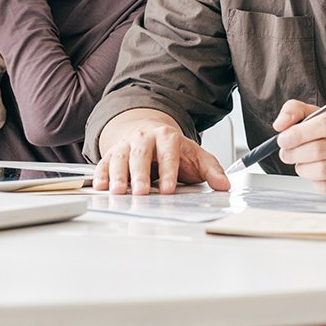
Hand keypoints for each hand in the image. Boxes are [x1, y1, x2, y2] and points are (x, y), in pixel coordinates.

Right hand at [94, 109, 229, 195]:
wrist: (150, 134)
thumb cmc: (174, 149)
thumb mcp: (195, 156)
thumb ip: (211, 170)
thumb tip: (224, 185)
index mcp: (166, 136)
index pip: (168, 153)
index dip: (168, 171)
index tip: (169, 189)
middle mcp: (144, 138)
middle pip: (140, 154)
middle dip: (140, 174)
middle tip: (142, 192)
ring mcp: (126, 145)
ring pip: (119, 158)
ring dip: (118, 175)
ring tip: (118, 192)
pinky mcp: (112, 154)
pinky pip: (103, 163)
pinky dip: (101, 174)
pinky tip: (101, 187)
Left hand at [273, 98, 325, 197]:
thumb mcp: (322, 114)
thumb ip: (296, 110)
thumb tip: (280, 124)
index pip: (324, 124)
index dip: (299, 133)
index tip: (283, 139)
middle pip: (320, 149)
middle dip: (294, 153)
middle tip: (286, 153)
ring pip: (322, 170)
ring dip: (302, 168)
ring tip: (300, 163)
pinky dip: (314, 181)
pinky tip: (315, 174)